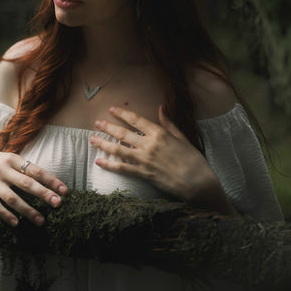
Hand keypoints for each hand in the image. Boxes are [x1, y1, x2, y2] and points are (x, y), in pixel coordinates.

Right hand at [0, 148, 67, 226]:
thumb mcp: (11, 159)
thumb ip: (26, 169)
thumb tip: (50, 183)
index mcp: (14, 159)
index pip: (36, 170)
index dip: (51, 180)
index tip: (64, 190)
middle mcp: (4, 169)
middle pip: (26, 183)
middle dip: (43, 194)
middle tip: (58, 203)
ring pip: (12, 197)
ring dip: (27, 210)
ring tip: (41, 220)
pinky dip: (5, 215)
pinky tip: (16, 223)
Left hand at [89, 106, 236, 215]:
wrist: (198, 183)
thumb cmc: (193, 159)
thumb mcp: (182, 137)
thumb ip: (168, 123)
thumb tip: (161, 107)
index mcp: (159, 133)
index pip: (136, 120)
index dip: (122, 113)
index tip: (111, 109)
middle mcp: (149, 145)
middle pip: (123, 133)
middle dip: (108, 127)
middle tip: (96, 122)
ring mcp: (144, 160)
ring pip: (118, 149)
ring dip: (103, 143)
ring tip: (92, 138)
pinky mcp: (143, 174)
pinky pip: (122, 168)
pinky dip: (109, 164)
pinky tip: (99, 161)